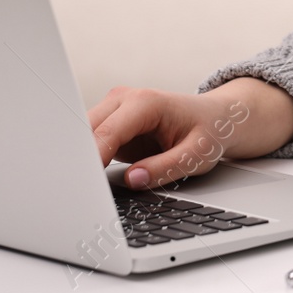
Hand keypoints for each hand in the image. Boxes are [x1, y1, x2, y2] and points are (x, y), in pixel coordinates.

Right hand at [88, 77, 292, 188]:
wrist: (217, 118)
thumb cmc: (210, 131)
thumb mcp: (197, 154)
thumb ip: (165, 167)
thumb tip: (134, 180)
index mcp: (145, 102)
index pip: (107, 132)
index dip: (92, 159)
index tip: (83, 185)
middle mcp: (124, 100)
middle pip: (86, 132)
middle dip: (79, 160)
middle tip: (75, 193)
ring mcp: (114, 110)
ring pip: (82, 137)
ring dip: (80, 161)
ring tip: (80, 191)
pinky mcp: (111, 124)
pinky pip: (90, 143)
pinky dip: (87, 161)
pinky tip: (88, 181)